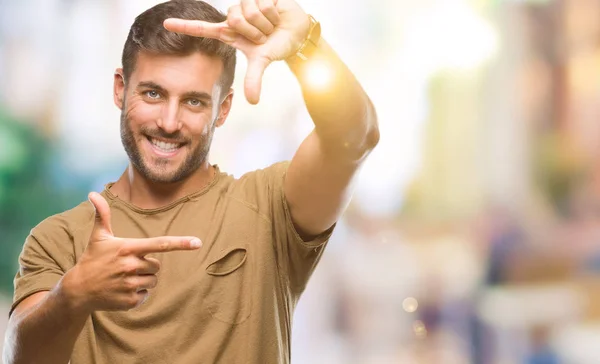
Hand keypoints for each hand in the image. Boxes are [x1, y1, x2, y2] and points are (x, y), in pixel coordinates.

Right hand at [62, 192, 201, 312]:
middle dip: (147, 266)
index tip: (198, 243)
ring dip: (144, 280)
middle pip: (157, 266)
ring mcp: (130, 285)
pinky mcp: (129, 301)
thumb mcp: (98, 237)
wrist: (78, 290)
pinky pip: (146, 296)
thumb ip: (102, 215)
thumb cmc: (92, 259)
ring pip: (153, 281)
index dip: (181, 243)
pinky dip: (137, 294)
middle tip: (127, 266)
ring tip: (124, 278)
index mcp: (128, 248)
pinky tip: (122, 290)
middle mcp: (130, 266)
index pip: (160, 244)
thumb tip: (92, 194)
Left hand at [164, 0, 310, 103]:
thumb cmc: (276, 45)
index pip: (202, 29)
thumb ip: (254, 79)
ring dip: (265, 23)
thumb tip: (253, 101)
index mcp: (229, 32)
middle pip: (234, 19)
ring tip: (270, 25)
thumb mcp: (262, 61)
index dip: (184, 27)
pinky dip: (273, 14)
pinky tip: (276, 15)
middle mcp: (234, 16)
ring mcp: (246, 3)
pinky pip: (262, 4)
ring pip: (249, 12)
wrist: (297, 33)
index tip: (165, 24)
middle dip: (254, 31)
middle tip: (264, 36)